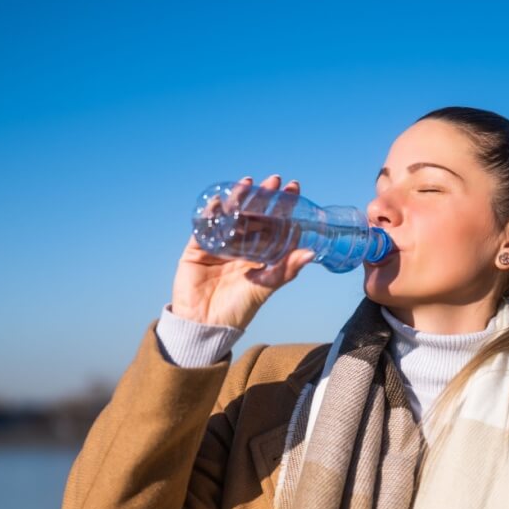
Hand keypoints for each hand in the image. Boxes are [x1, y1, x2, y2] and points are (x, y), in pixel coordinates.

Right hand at [171, 174, 315, 328]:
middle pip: (254, 216)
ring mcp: (220, 245)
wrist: (203, 326)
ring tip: (250, 183)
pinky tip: (220, 200)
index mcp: (260, 256)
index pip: (274, 226)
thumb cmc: (237, 311)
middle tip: (275, 181)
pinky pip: (205, 226)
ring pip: (232, 217)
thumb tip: (310, 252)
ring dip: (240, 199)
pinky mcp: (198, 248)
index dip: (284, 209)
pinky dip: (212, 212)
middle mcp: (241, 247)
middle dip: (264, 198)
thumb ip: (284, 270)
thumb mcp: (264, 288)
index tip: (294, 191)